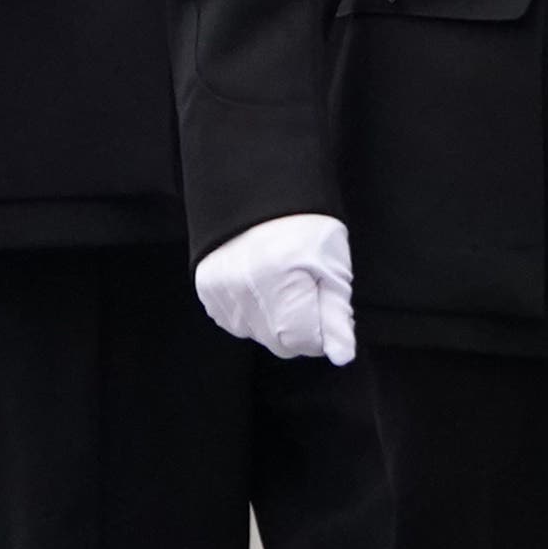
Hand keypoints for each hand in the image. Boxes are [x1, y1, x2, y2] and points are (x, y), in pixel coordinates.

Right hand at [191, 213, 357, 365]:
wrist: (261, 192)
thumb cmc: (306, 226)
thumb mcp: (333, 267)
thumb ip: (336, 316)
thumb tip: (341, 356)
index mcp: (280, 283)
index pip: (304, 341)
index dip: (323, 332)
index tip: (326, 308)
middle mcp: (244, 292)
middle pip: (280, 343)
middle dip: (300, 327)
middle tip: (307, 291)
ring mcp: (220, 292)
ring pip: (256, 335)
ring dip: (274, 321)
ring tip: (283, 283)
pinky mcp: (206, 289)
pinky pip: (234, 322)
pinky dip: (252, 312)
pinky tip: (262, 285)